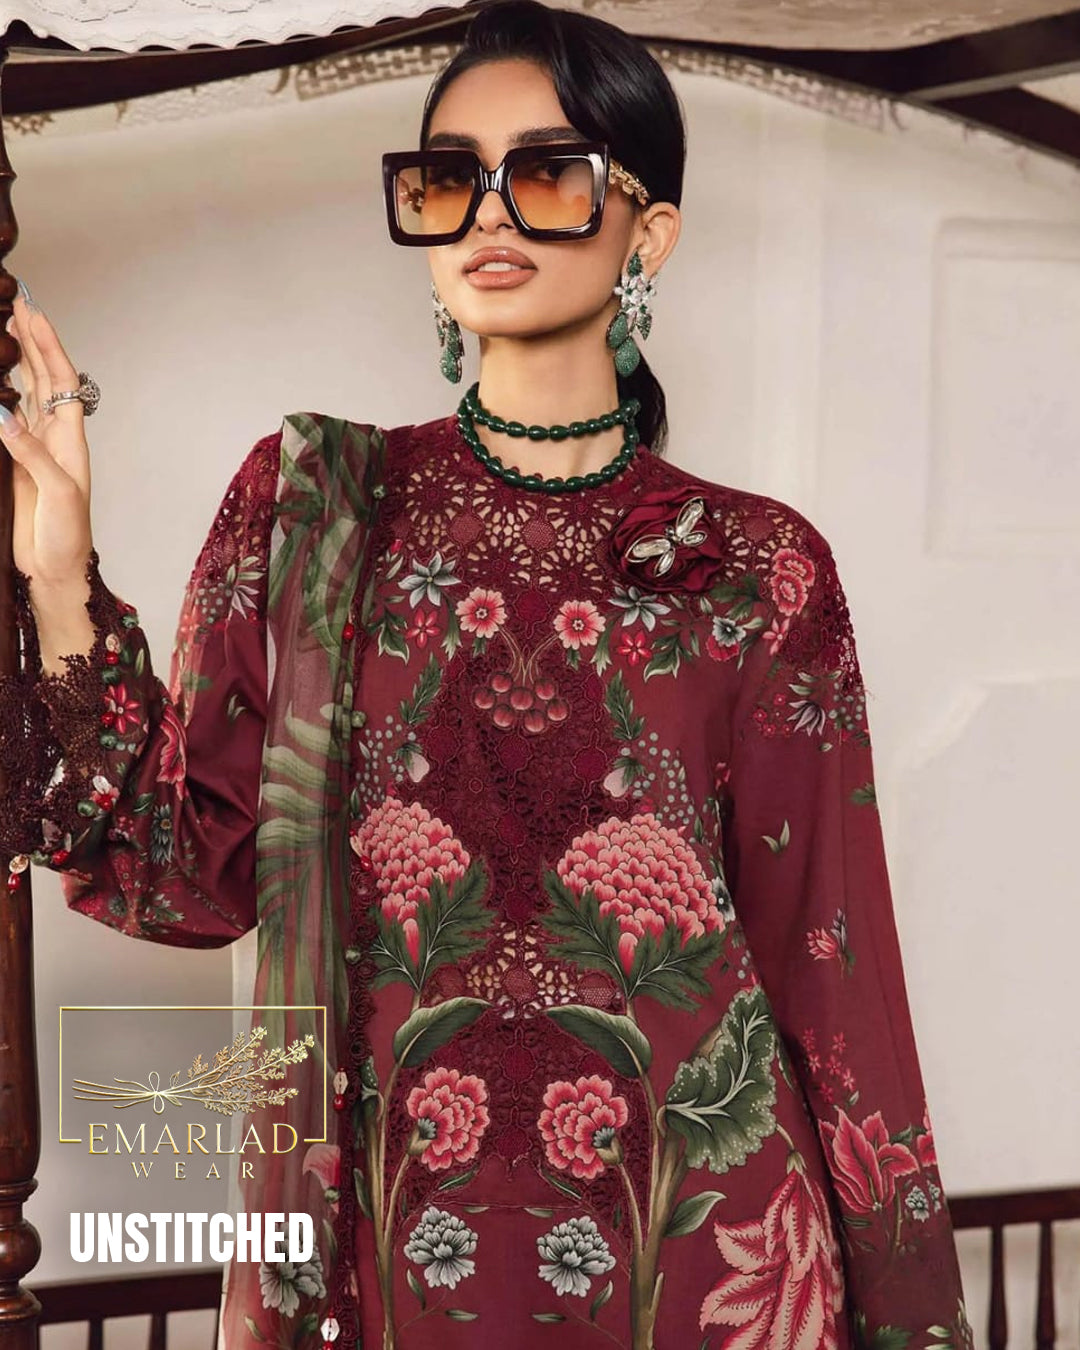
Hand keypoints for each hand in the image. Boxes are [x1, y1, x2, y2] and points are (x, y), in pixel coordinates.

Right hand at [0, 288, 92, 594]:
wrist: (56, 570)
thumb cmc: (66, 538)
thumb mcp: (57, 495)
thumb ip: (32, 455)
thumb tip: (4, 417)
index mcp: (71, 440)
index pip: (61, 381)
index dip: (48, 346)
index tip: (33, 312)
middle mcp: (55, 438)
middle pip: (44, 378)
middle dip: (32, 341)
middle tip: (17, 304)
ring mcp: (34, 448)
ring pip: (26, 392)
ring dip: (18, 360)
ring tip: (5, 327)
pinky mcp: (16, 463)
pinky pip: (7, 418)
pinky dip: (1, 393)